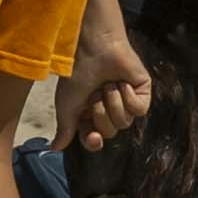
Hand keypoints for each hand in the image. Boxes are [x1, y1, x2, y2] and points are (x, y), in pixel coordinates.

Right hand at [59, 13, 155, 151]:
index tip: (92, 137)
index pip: (94, 139)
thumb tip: (55, 148)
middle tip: (95, 93)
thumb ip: (64, 129)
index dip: (94, 141)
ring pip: (124, 122)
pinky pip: (138, 110)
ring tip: (107, 83)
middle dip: (100, 112)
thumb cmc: (76, 73)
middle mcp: (109, 109)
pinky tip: (121, 82)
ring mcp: (127, 101)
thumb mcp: (66, 105)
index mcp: (90, 113)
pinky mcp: (142, 92)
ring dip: (113, 102)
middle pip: (110, 131)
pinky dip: (128, 97)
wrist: (92, 49)